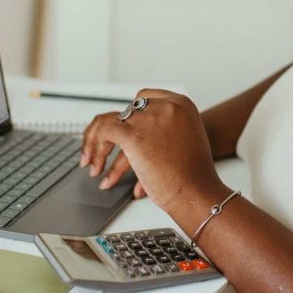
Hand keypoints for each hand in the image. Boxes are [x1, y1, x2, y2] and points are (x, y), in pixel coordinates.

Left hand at [79, 89, 224, 212]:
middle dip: (112, 134)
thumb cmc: (194, 176)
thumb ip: (165, 131)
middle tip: (102, 154)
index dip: (129, 117)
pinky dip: (95, 147)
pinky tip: (97, 165)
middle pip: (125, 112)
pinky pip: (104, 131)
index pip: (144, 99)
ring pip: (111, 122)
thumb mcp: (186, 140)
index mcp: (181, 104)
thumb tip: (141, 138)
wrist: (197, 192)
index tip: (121, 132)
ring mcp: (149, 118)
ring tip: (96, 168)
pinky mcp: (134, 134)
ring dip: (99, 146)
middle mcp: (165, 106)